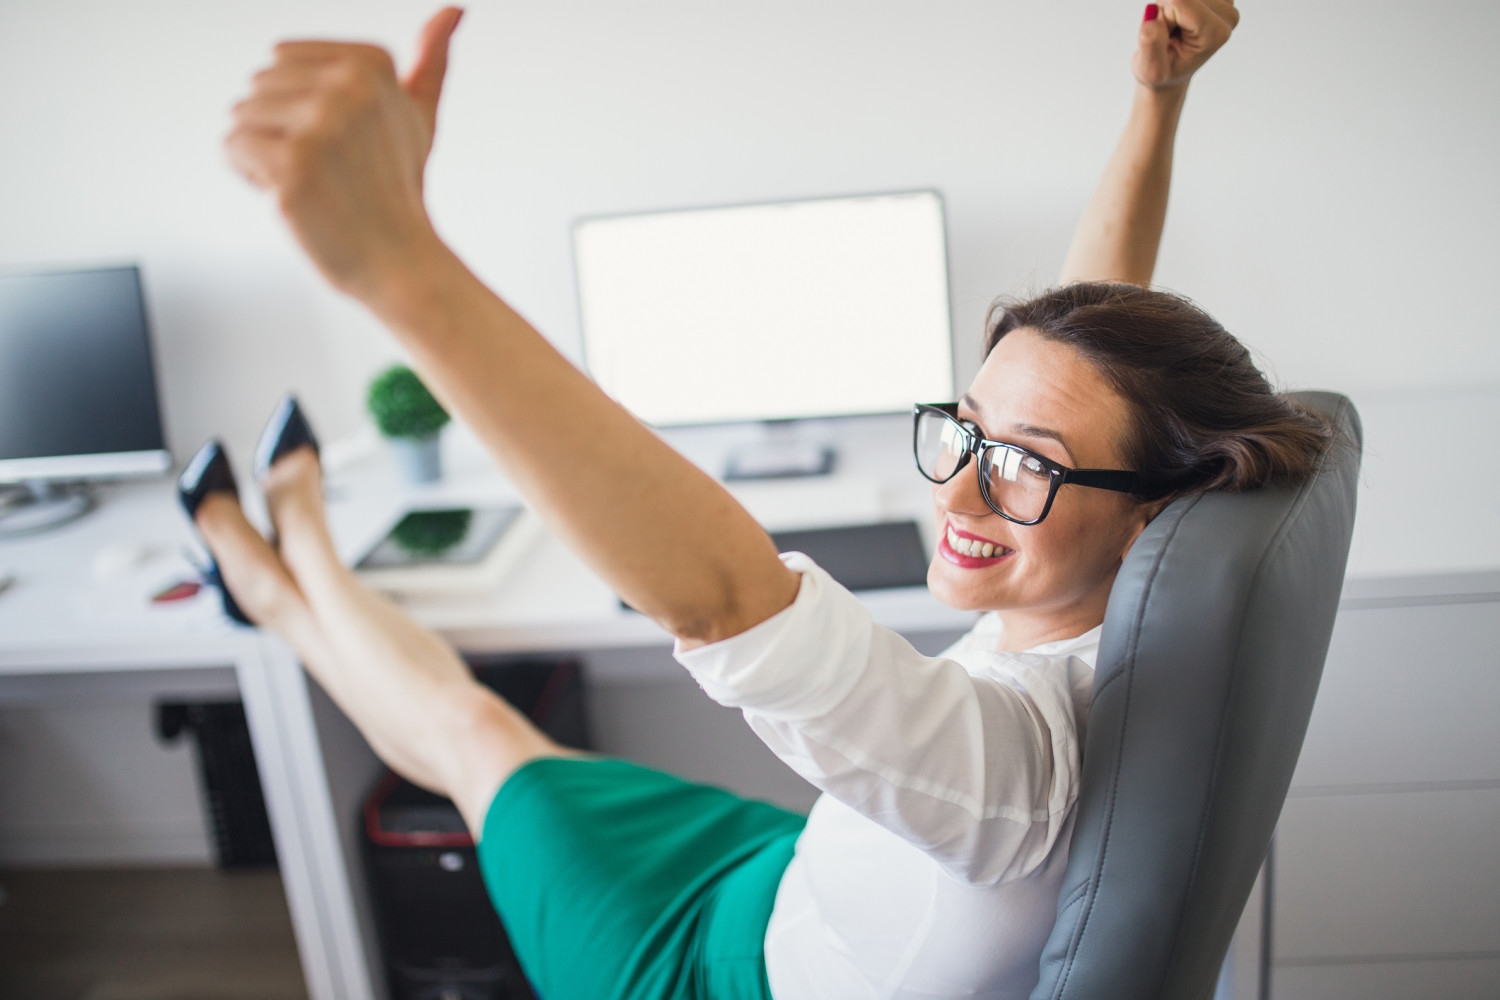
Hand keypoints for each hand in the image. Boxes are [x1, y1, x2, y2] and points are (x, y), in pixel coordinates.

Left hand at [225, 8, 462, 299]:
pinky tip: (289, 197)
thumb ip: (430, 61)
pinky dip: (248, 176)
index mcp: (370, 65)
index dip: (298, 106)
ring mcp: (320, 125)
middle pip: (257, 86)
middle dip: (278, 130)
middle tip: (327, 170)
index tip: (340, 142)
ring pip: (241, 116)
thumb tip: (454, 10)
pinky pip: (232, 147)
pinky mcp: (292, 165)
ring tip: (311, 184)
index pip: (281, 59)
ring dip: (263, 155)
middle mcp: (347, 88)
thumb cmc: (398, 191)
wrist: (400, 261)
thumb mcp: (417, 116)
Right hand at [1132, 0, 1238, 92]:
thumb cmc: (1165, 71)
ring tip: (1175, 28)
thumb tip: (1152, 13)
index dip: (1163, 18)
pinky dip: (1177, 2)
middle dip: (1167, 10)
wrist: (1174, 70)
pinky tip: (1181, 18)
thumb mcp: (1151, 70)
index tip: (1167, 38)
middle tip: (1170, 34)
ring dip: (1171, 5)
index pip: (1177, 1)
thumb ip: (1151, 44)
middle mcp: (1228, 15)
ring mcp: (1227, 3)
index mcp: (1215, 33)